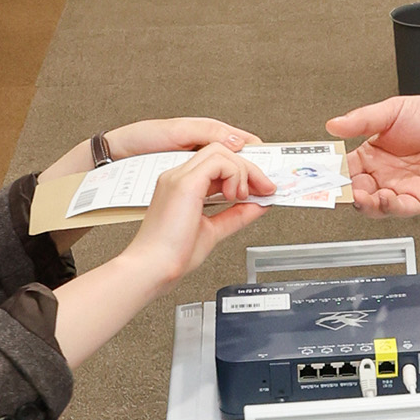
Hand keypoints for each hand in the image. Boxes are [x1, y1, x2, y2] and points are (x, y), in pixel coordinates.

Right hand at [38, 118, 262, 239]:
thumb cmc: (173, 255)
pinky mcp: (185, 183)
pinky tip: (236, 195)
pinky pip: (218, 161)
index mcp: (182, 186)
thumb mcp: (214, 230)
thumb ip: (235, 215)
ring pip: (220, 151)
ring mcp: (179, 177)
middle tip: (266, 188)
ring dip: (242, 171)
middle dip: (249, 168)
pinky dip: (236, 175)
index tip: (261, 187)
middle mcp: (178, 177)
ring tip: (244, 195)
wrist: (154, 268)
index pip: (217, 163)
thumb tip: (258, 205)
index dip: (242, 171)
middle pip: (221, 151)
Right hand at [328, 91, 419, 215]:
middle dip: (343, 193)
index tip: (315, 176)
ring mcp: (401, 188)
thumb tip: (332, 125)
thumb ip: (361, 120)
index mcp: (372, 154)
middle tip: (333, 191)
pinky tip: (383, 197)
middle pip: (355, 191)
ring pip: (373, 205)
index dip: (329, 174)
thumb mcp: (392, 111)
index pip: (343, 169)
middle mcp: (384, 174)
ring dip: (363, 204)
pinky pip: (400, 209)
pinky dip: (388, 207)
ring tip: (357, 196)